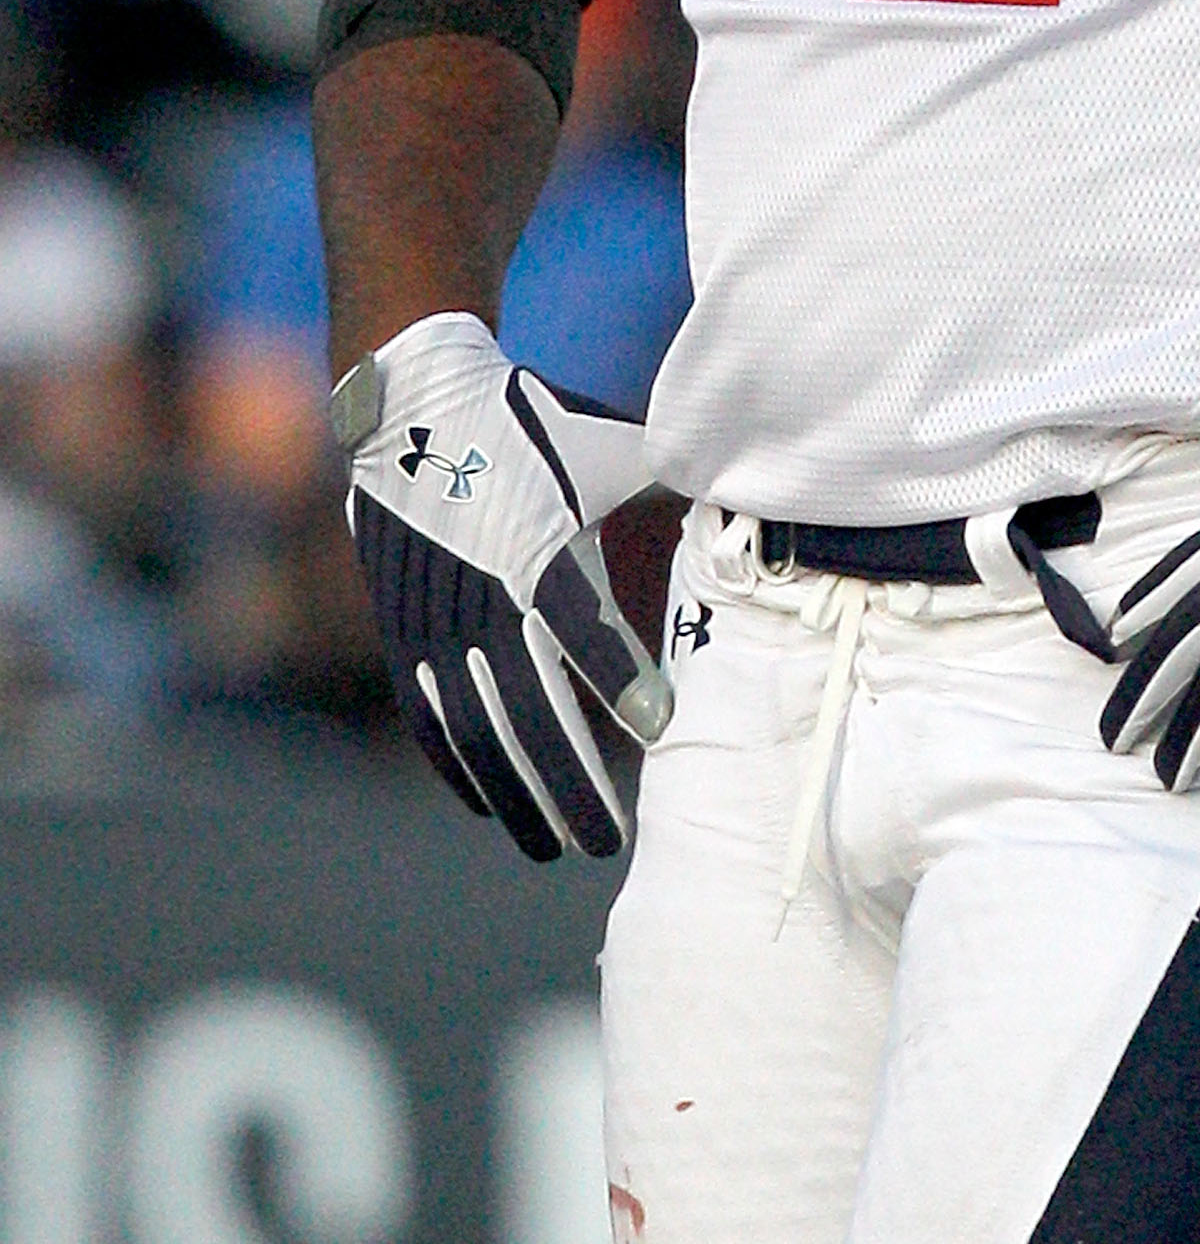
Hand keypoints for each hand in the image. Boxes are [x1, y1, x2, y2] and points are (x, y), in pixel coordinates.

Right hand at [334, 311, 672, 860]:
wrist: (414, 399)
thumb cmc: (532, 423)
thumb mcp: (607, 445)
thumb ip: (669, 481)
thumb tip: (753, 490)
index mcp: (537, 545)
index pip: (584, 630)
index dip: (622, 683)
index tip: (662, 730)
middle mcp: (480, 591)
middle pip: (526, 708)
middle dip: (568, 783)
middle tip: (609, 843)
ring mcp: (433, 617)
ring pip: (474, 728)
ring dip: (515, 793)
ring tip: (556, 844)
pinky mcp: (402, 628)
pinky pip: (430, 714)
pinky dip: (459, 767)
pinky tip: (492, 807)